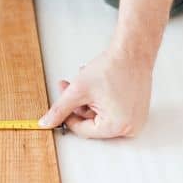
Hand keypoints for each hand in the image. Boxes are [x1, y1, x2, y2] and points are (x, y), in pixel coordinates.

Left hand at [38, 48, 152, 137]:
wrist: (132, 52)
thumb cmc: (112, 68)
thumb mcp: (78, 91)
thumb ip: (60, 109)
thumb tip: (47, 122)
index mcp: (117, 127)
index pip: (83, 130)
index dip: (68, 116)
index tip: (62, 105)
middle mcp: (130, 127)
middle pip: (91, 122)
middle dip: (77, 104)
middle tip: (68, 87)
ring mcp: (135, 119)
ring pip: (99, 115)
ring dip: (87, 99)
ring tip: (83, 80)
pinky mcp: (136, 110)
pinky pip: (111, 110)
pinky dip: (99, 99)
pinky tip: (95, 84)